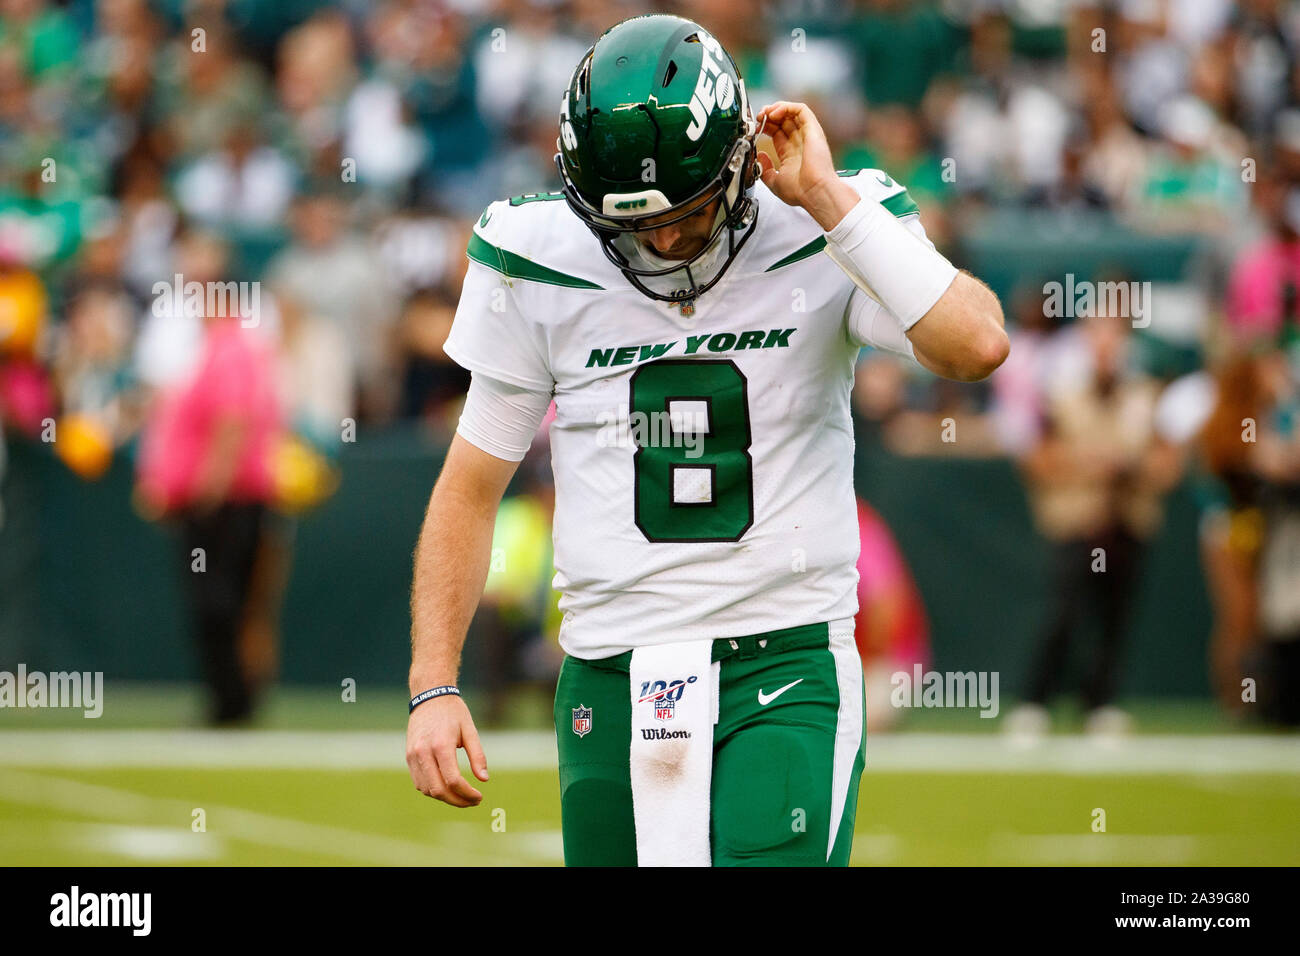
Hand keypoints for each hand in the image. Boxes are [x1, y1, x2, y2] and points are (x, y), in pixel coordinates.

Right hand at [406, 693, 488, 806]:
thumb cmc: (453, 712)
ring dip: (445, 798)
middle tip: (473, 801)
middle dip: (457, 801)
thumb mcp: (470, 730)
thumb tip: (484, 780)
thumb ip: (477, 756)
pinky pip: (419, 783)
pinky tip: (447, 787)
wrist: (429, 697)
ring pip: (427, 790)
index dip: (467, 794)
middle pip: (439, 790)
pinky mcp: (409, 757)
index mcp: (441, 745)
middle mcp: (423, 752)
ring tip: (462, 795)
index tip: (479, 797)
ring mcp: (413, 756)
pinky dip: (433, 790)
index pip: (453, 780)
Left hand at [754, 101, 858, 229]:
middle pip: (783, 121)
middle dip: (768, 116)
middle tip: (758, 118)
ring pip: (792, 113)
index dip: (765, 127)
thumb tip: (760, 156)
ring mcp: (807, 135)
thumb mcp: (775, 182)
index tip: (755, 128)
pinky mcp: (813, 129)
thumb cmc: (800, 191)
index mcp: (791, 154)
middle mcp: (800, 143)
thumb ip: (766, 170)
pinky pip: (801, 110)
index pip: (777, 133)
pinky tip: (774, 113)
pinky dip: (786, 107)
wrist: (814, 192)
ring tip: (765, 113)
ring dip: (776, 108)